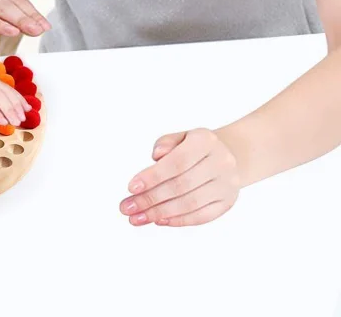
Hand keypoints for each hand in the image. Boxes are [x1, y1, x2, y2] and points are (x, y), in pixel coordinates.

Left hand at [119, 128, 241, 226]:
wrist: (227, 155)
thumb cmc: (195, 146)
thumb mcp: (180, 136)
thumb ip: (165, 143)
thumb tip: (156, 156)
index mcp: (206, 141)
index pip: (177, 162)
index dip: (153, 176)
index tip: (131, 187)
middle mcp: (221, 163)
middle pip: (182, 185)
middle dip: (151, 199)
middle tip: (128, 207)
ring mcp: (227, 185)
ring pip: (190, 204)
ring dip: (161, 213)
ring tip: (138, 217)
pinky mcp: (227, 202)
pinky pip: (202, 216)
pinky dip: (178, 220)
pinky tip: (159, 220)